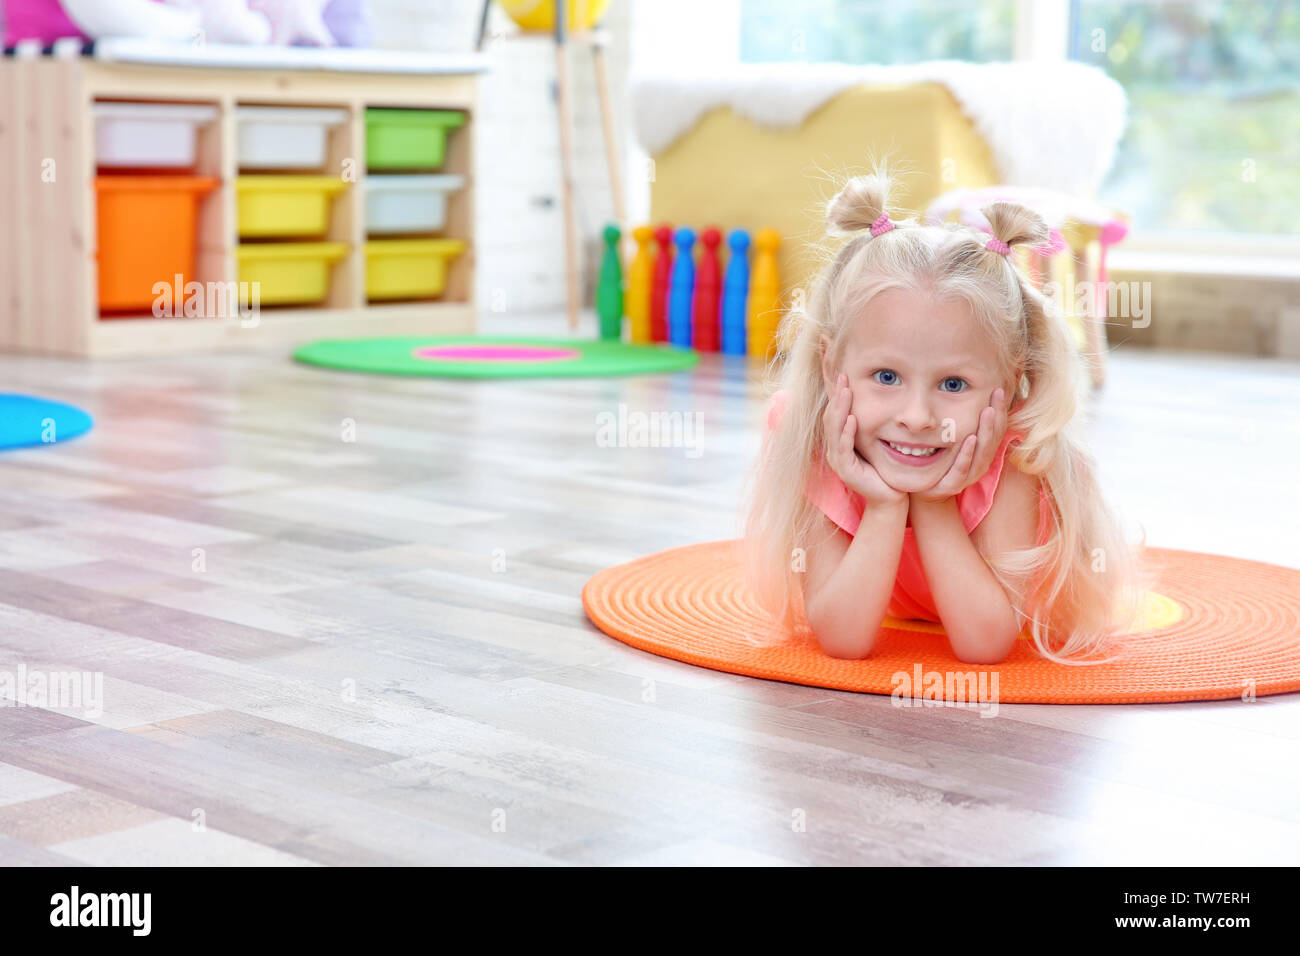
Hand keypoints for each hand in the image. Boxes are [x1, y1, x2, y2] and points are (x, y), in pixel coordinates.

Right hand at [822, 374, 908, 505]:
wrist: (890, 499)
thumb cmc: (884, 471)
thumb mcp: (876, 444)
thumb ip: (870, 427)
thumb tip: (878, 402)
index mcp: (839, 443)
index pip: (834, 414)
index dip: (837, 395)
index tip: (844, 376)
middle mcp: (834, 450)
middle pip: (831, 418)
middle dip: (837, 396)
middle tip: (843, 376)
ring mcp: (838, 460)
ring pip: (834, 430)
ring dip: (840, 409)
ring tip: (846, 392)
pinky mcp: (846, 470)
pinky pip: (844, 448)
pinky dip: (847, 432)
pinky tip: (853, 419)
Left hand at [910, 386, 1010, 503]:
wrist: (923, 490)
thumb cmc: (940, 461)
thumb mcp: (952, 440)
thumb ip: (962, 422)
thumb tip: (965, 392)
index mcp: (982, 452)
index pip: (996, 428)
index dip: (1000, 409)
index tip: (999, 388)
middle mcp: (979, 463)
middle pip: (993, 438)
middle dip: (996, 415)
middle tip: (997, 394)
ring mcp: (968, 476)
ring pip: (982, 452)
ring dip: (986, 431)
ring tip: (987, 412)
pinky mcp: (952, 486)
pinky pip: (961, 469)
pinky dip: (966, 454)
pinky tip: (970, 439)